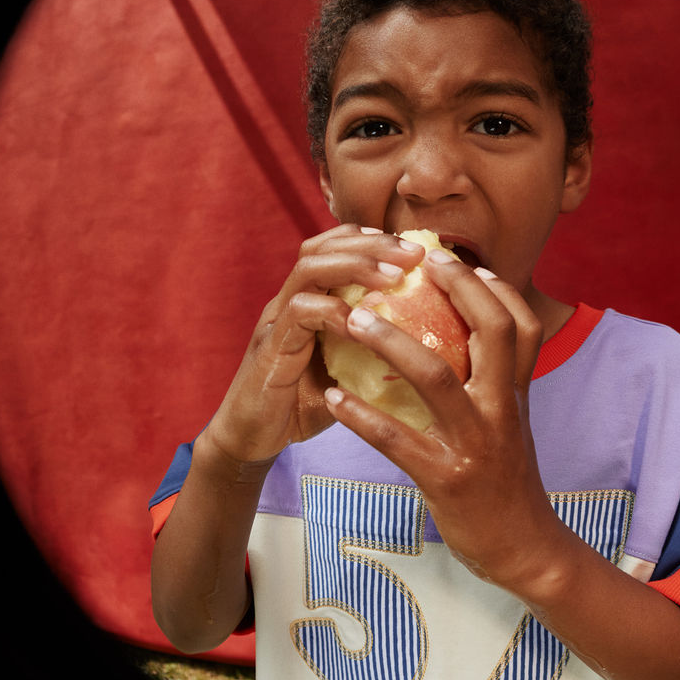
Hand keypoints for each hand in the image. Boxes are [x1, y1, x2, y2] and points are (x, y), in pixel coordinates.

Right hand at [203, 225, 425, 467]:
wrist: (250, 440)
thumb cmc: (303, 406)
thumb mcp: (347, 372)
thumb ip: (373, 351)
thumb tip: (429, 347)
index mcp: (306, 301)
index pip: (332, 248)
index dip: (370, 239)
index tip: (412, 247)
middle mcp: (288, 302)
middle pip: (323, 247)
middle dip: (372, 243)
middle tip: (413, 252)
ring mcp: (276, 321)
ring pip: (310, 268)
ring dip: (356, 266)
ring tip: (395, 277)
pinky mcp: (270, 347)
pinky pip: (299, 313)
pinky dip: (333, 311)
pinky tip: (362, 323)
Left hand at [323, 251, 569, 592]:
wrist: (524, 549)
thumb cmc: (508, 481)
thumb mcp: (512, 423)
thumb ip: (496, 381)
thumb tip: (466, 333)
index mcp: (517, 394)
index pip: (521, 325)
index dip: (493, 287)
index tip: (456, 260)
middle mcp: (502, 411)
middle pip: (491, 332)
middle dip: (455, 290)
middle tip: (411, 264)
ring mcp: (476, 444)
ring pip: (436, 377)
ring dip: (391, 342)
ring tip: (353, 318)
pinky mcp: (446, 479)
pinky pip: (398, 440)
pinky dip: (363, 416)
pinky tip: (334, 398)